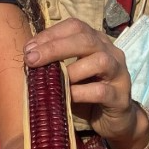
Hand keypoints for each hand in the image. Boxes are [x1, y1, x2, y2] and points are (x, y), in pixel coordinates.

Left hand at [22, 17, 137, 144]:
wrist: (116, 121)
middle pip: (86, 39)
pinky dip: (81, 92)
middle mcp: (111, 52)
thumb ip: (54, 65)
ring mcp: (119, 74)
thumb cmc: (87, 94)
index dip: (51, 34)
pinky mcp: (120, 97)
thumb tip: (28, 58)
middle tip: (32, 60)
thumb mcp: (69, 76)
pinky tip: (67, 97)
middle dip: (55, 47)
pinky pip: (101, 91)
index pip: (76, 26)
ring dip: (71, 70)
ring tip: (52, 80)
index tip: (29, 48)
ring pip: (100, 61)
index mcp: (97, 42)